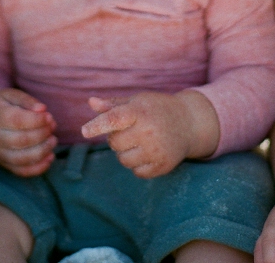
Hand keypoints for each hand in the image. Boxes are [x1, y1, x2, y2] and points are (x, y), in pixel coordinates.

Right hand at [0, 88, 56, 176]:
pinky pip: (21, 171)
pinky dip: (38, 168)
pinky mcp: (3, 164)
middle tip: (52, 126)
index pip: (18, 121)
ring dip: (43, 151)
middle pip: (22, 141)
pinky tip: (50, 157)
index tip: (49, 116)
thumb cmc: (1, 105)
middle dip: (42, 134)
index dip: (37, 120)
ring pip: (22, 159)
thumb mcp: (11, 95)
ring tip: (53, 140)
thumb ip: (27, 100)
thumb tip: (42, 109)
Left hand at [80, 92, 199, 178]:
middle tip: (130, 130)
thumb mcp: (137, 101)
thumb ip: (113, 105)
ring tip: (140, 141)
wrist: (189, 123)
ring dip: (125, 153)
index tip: (84, 131)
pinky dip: (137, 164)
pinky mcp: (162, 166)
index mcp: (140, 112)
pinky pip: (136, 172)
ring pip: (123, 160)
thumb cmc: (157, 109)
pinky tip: (148, 152)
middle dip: (116, 138)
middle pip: (114, 143)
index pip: (114, 119)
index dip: (97, 125)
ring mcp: (157, 150)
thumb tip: (91, 103)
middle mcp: (149, 131)